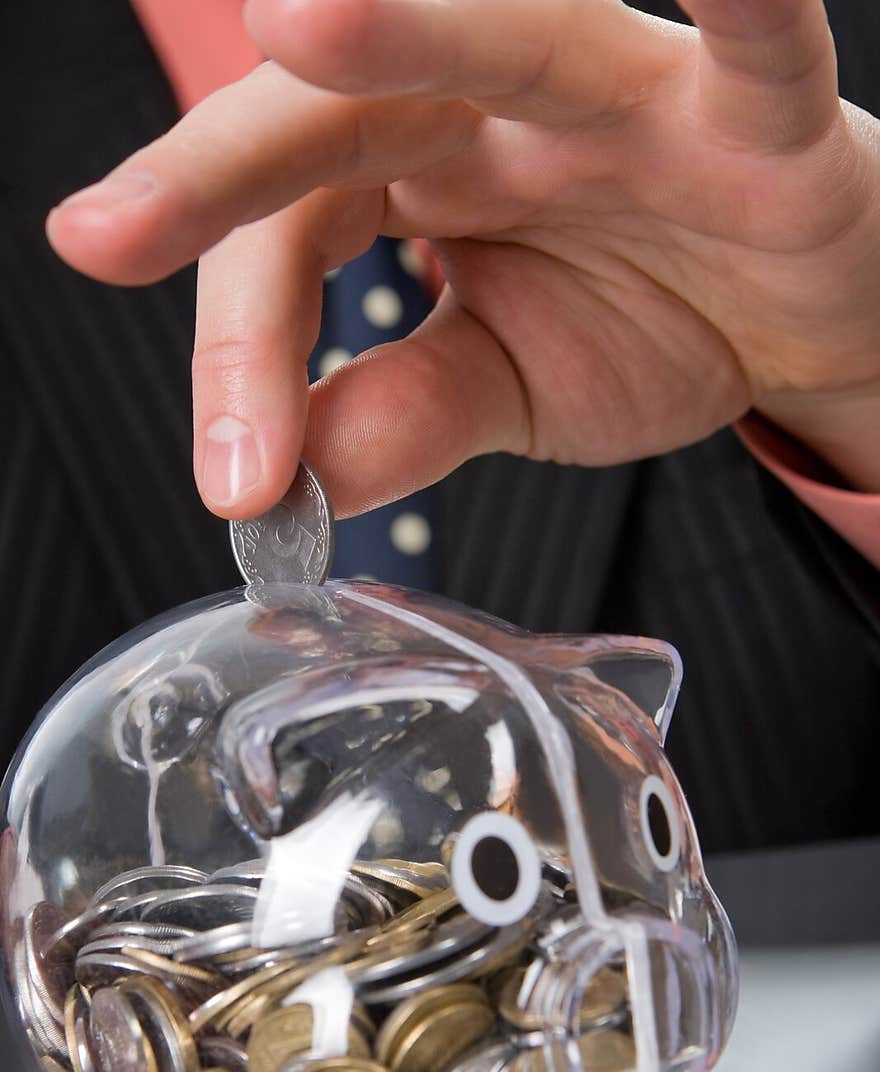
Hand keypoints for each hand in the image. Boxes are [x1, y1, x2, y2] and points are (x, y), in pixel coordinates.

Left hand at [46, 0, 879, 516]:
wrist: (796, 319)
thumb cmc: (654, 322)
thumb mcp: (506, 389)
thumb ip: (407, 414)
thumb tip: (299, 478)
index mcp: (414, 178)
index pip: (291, 237)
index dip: (245, 350)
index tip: (234, 474)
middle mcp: (494, 114)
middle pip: (343, 118)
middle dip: (225, 172)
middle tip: (115, 230)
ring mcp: (621, 100)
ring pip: (513, 41)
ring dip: (411, 29)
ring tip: (300, 24)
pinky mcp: (753, 116)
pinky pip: (751, 47)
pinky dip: (739, 3)